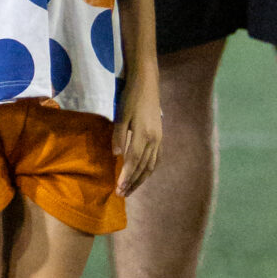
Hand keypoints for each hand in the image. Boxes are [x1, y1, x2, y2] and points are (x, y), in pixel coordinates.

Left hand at [113, 73, 161, 194]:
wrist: (147, 83)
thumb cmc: (130, 97)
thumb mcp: (121, 115)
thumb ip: (118, 136)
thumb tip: (116, 156)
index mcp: (143, 134)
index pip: (133, 161)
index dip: (126, 176)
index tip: (118, 188)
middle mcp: (154, 139)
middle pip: (143, 167)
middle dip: (132, 182)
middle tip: (122, 194)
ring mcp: (159, 138)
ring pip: (151, 165)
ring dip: (141, 179)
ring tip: (131, 189)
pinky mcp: (160, 136)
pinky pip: (156, 158)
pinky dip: (149, 170)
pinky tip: (143, 175)